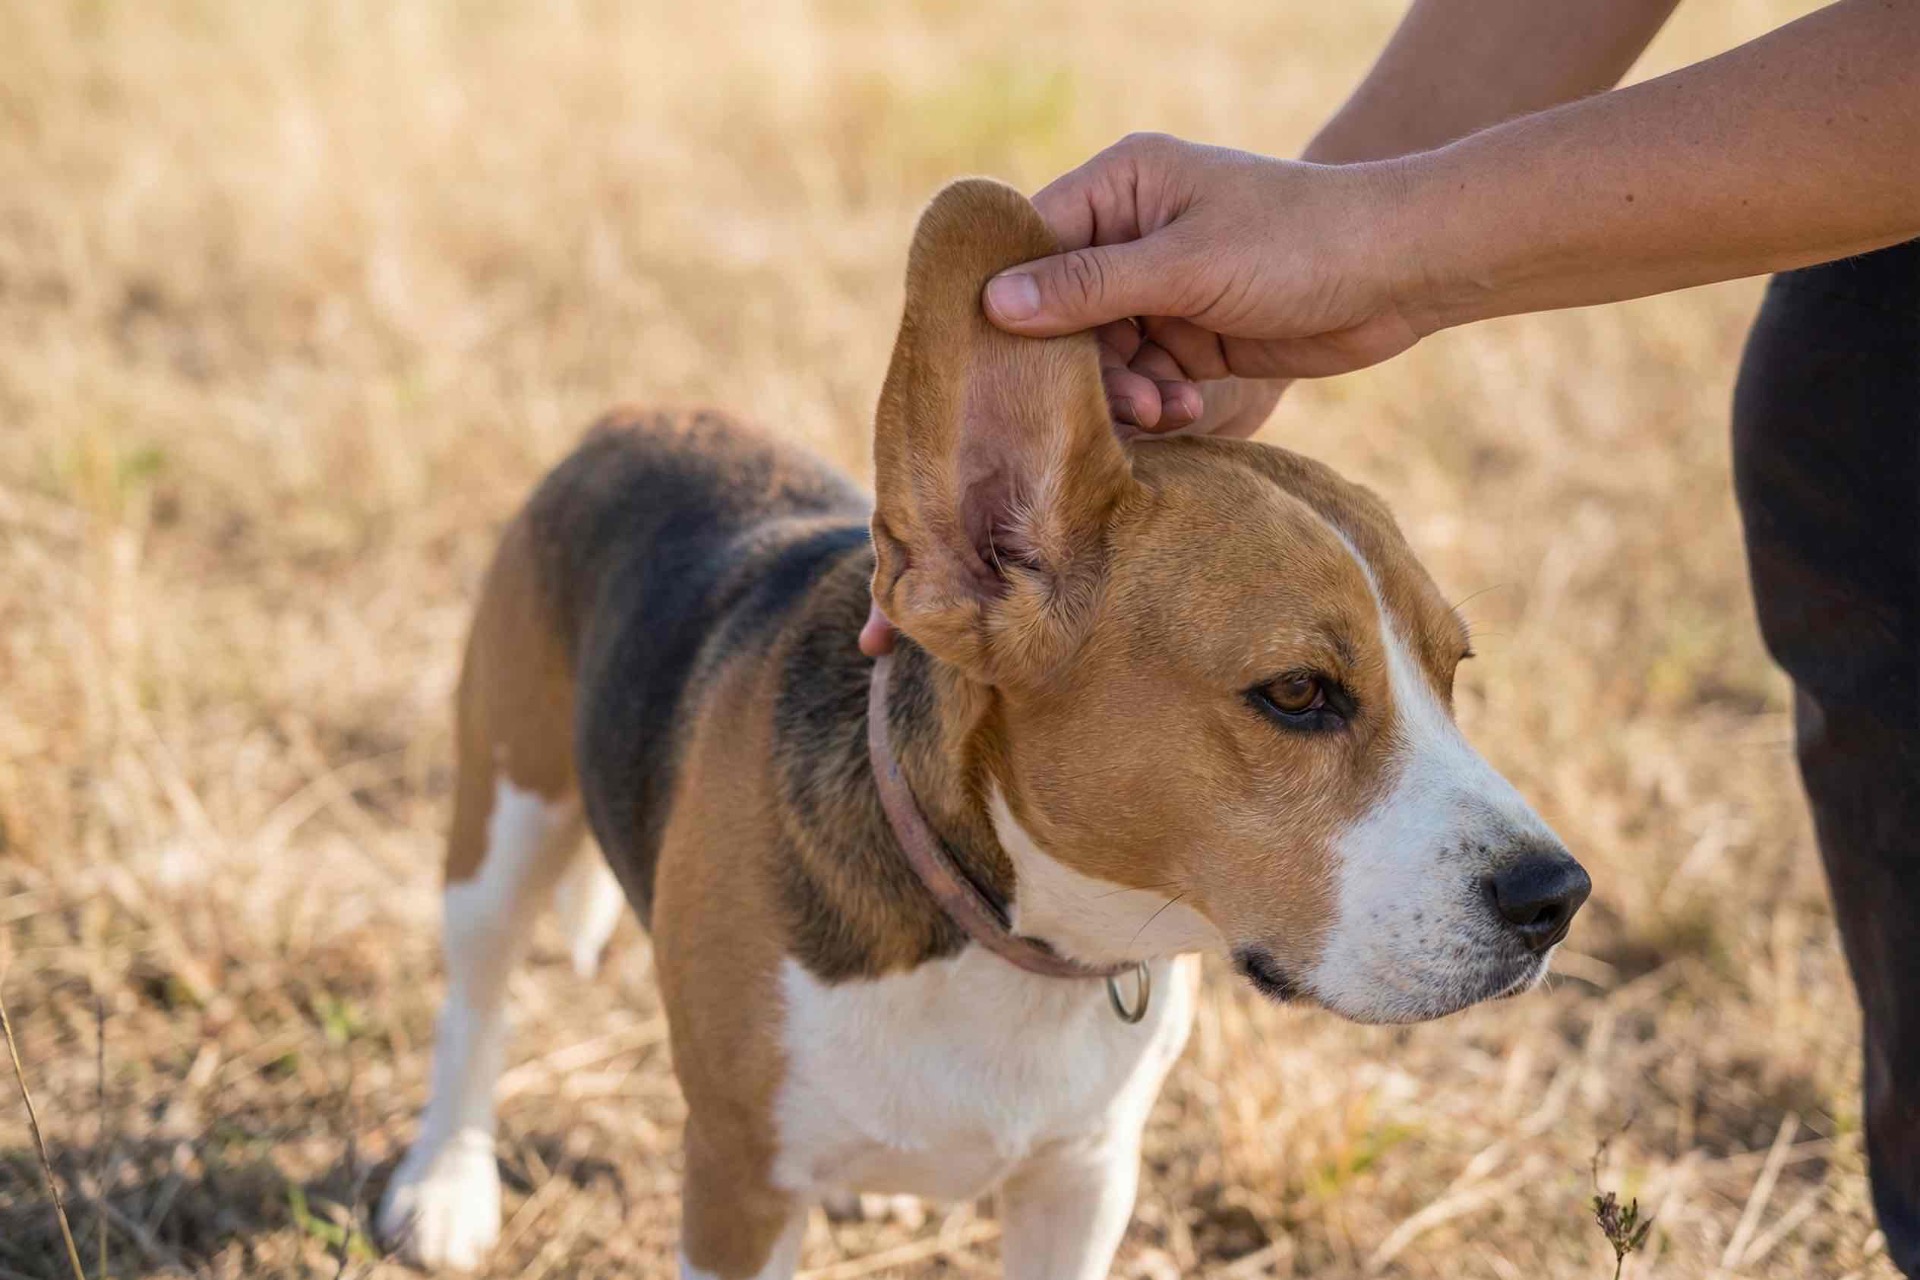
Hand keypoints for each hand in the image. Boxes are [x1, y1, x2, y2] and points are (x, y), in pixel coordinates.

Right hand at [984, 133, 1418, 428]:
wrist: (1398, 272)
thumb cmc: (1296, 242)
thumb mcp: (1186, 265)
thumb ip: (1089, 287)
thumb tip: (995, 304)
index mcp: (1121, 186)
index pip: (1033, 242)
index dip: (1014, 301)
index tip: (1003, 360)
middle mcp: (1131, 232)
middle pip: (1062, 313)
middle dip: (1086, 365)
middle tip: (1125, 401)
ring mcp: (1160, 286)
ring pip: (1101, 355)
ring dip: (1126, 391)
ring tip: (1167, 407)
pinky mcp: (1190, 332)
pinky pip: (1143, 375)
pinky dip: (1159, 398)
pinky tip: (1190, 405)